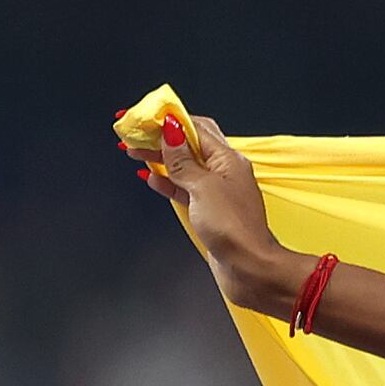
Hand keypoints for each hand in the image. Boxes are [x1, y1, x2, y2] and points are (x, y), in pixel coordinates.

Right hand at [130, 104, 292, 313]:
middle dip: (161, 138)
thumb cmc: (234, 229)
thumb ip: (183, 161)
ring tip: (136, 152)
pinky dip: (168, 182)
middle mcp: (225, 172)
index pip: (196, 128)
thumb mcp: (202, 187)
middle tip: (135, 135)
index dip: (170, 120)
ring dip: (160, 159)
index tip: (147, 118)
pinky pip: (185, 189)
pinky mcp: (210, 211)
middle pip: (189, 145)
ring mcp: (217, 192)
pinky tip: (152, 179)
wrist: (249, 268)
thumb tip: (170, 132)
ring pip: (184, 167)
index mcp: (228, 159)